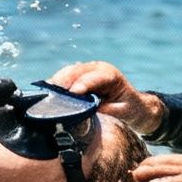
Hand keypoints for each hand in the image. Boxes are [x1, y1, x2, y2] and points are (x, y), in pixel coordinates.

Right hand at [49, 61, 166, 135]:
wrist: (136, 106)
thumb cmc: (130, 110)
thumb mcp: (121, 113)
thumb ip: (103, 110)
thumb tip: (84, 112)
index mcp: (111, 76)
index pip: (94, 78)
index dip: (82, 84)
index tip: (72, 92)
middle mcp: (99, 69)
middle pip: (77, 71)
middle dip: (64, 80)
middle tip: (51, 92)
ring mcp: (89, 71)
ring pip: (69, 71)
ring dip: (57, 81)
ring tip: (45, 91)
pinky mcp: (81, 76)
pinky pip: (67, 76)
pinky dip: (57, 83)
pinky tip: (47, 91)